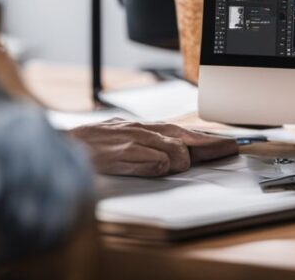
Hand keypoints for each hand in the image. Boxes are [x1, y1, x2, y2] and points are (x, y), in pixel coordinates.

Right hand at [67, 119, 238, 176]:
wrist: (64, 143)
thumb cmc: (93, 143)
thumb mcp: (124, 136)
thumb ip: (148, 143)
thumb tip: (172, 153)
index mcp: (145, 127)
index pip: (184, 130)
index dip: (207, 137)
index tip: (228, 143)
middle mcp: (143, 130)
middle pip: (186, 135)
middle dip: (210, 144)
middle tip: (231, 148)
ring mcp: (134, 141)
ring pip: (173, 150)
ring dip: (177, 162)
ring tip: (167, 165)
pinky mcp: (125, 154)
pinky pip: (153, 162)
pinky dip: (157, 166)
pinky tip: (154, 168)